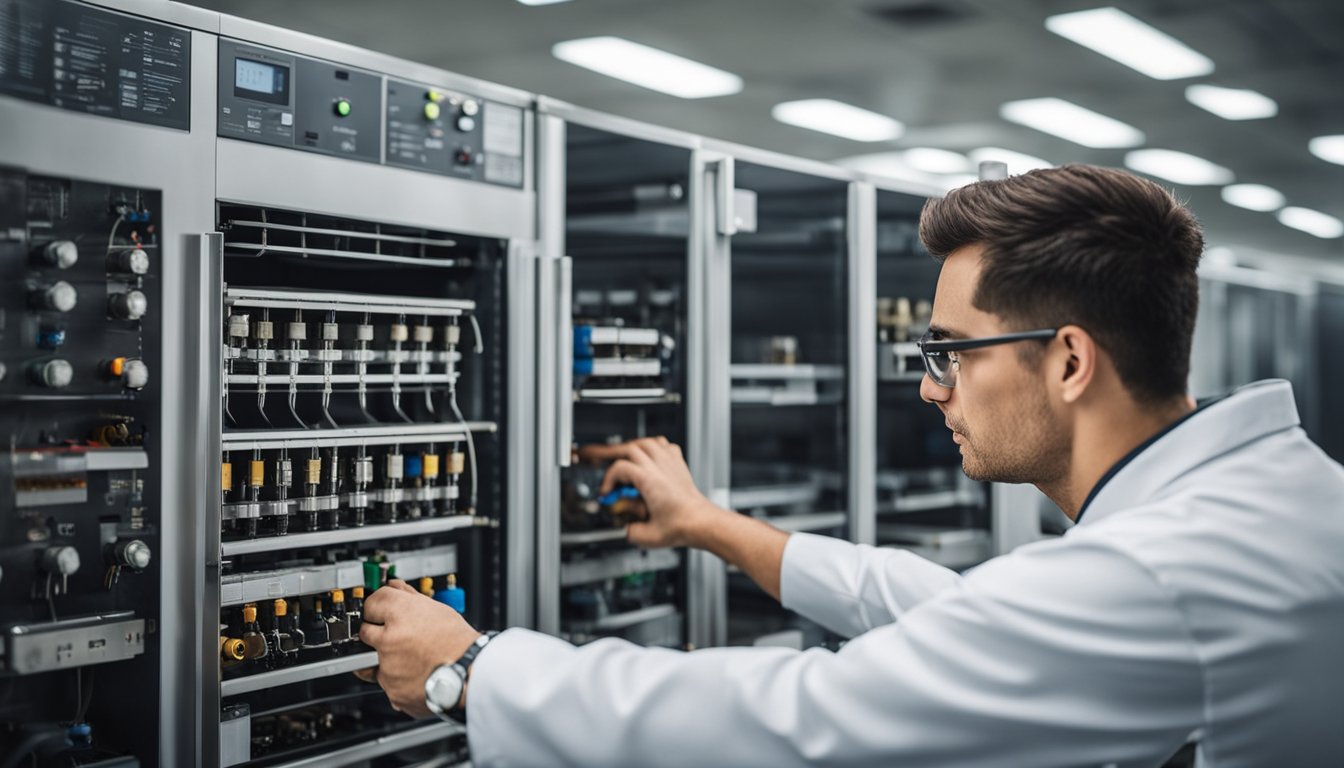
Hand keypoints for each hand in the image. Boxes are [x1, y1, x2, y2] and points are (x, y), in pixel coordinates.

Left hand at [355, 579, 480, 717]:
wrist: (471, 674)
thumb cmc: (459, 642)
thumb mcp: (437, 610)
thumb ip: (410, 597)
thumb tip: (395, 587)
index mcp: (400, 613)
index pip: (372, 602)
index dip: (377, 606)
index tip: (379, 611)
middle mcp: (389, 639)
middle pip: (364, 631)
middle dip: (376, 632)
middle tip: (395, 636)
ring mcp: (388, 667)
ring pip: (371, 661)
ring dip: (384, 659)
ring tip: (409, 659)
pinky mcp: (391, 691)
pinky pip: (387, 684)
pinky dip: (398, 681)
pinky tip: (416, 674)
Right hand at [577, 437, 724, 548]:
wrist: (702, 523)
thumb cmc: (681, 526)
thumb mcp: (647, 536)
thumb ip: (628, 531)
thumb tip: (623, 526)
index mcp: (649, 480)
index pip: (620, 468)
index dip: (608, 480)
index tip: (607, 493)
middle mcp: (660, 468)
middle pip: (630, 448)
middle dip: (612, 454)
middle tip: (603, 462)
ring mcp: (671, 464)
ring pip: (648, 442)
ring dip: (633, 446)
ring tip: (624, 455)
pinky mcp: (679, 466)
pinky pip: (666, 445)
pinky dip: (654, 446)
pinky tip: (650, 455)